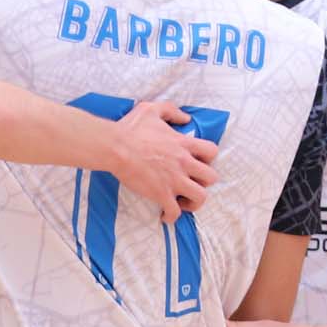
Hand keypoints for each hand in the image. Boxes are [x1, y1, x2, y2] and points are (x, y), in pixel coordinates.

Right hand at [106, 98, 220, 217]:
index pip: (212, 151)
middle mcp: (184, 163)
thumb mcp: (151, 110)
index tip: (197, 162)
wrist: (115, 148)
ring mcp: (174, 180)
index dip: (208, 158)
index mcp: (183, 144)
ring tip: (183, 202)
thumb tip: (185, 118)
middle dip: (205, 182)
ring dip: (194, 202)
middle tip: (192, 183)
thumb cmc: (130, 129)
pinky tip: (165, 216)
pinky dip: (172, 216)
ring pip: (200, 197)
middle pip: (211, 177)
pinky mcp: (161, 194)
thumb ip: (171, 111)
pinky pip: (175, 212)